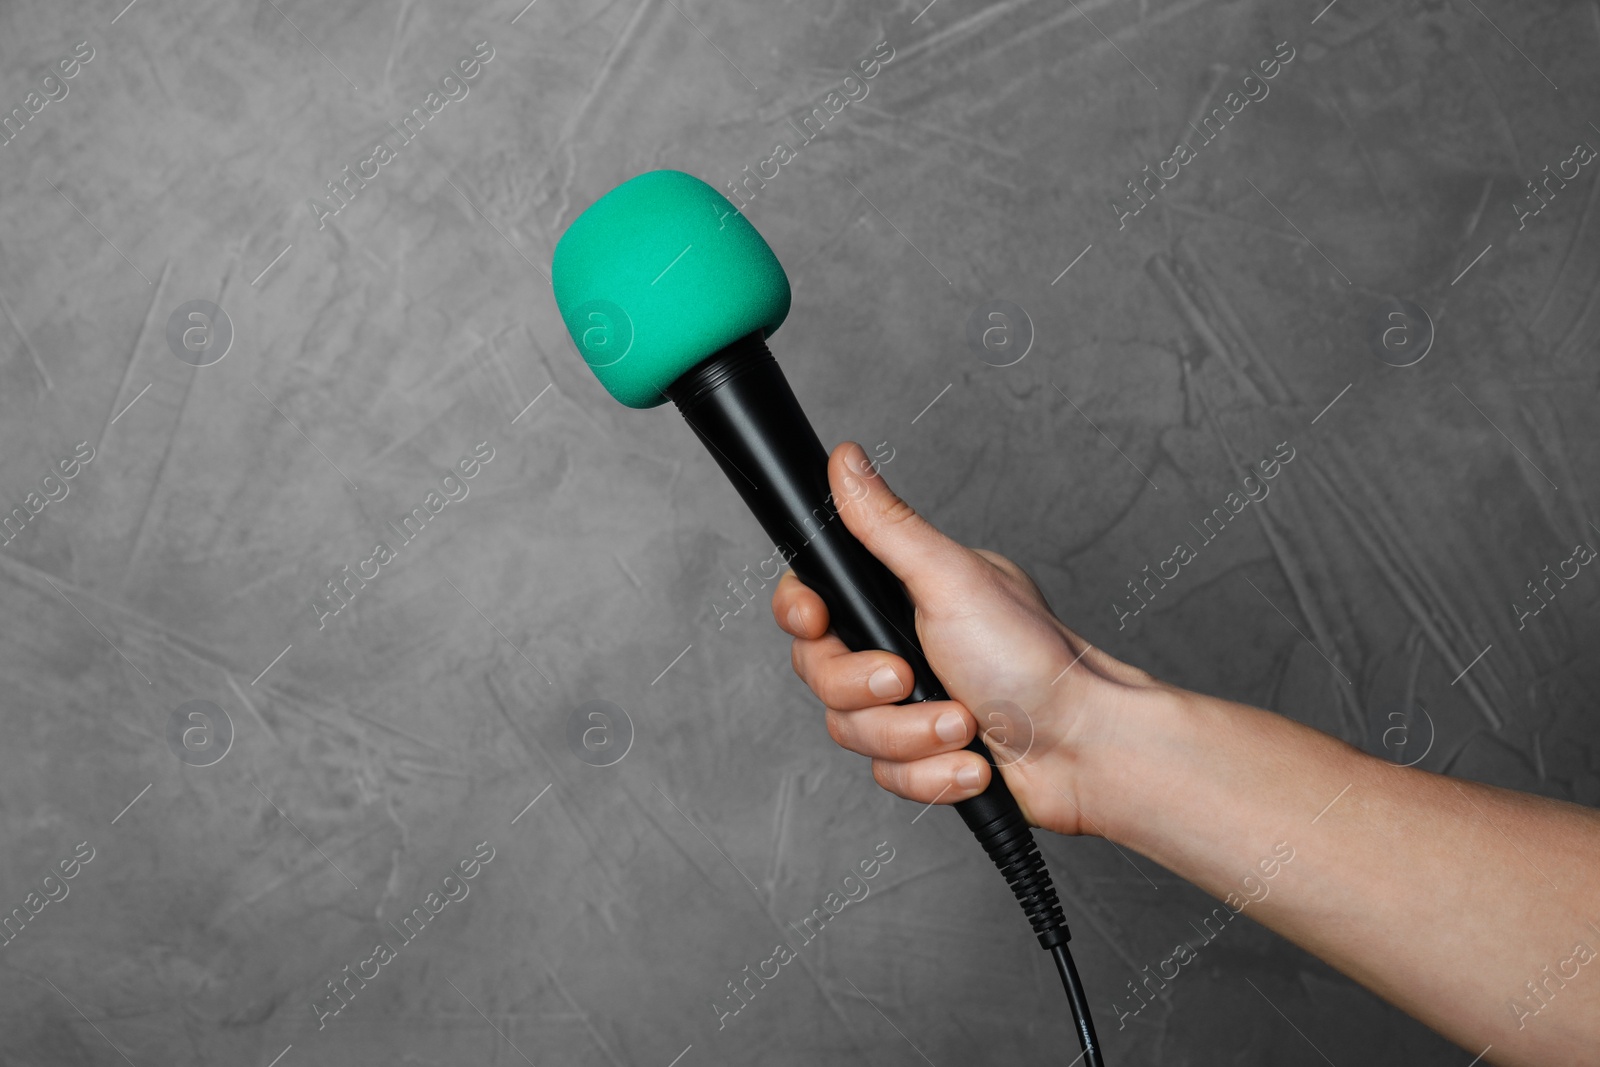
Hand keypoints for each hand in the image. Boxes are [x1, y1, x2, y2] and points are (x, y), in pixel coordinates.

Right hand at [771, 441, 1169, 836]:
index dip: (802, 614)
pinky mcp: (923, 757)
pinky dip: (932, 775)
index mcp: (902, 594)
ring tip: (965, 723)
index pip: (814, 597)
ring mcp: (909, 705)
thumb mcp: (950, 580)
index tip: (818, 621)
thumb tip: (846, 460)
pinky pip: (888, 776)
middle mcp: (899, 646)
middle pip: (820, 674)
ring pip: (851, 732)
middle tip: (909, 676)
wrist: (1084, 748)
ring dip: (911, 735)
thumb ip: (886, 526)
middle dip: (866, 688)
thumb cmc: (1035, 659)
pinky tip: (974, 762)